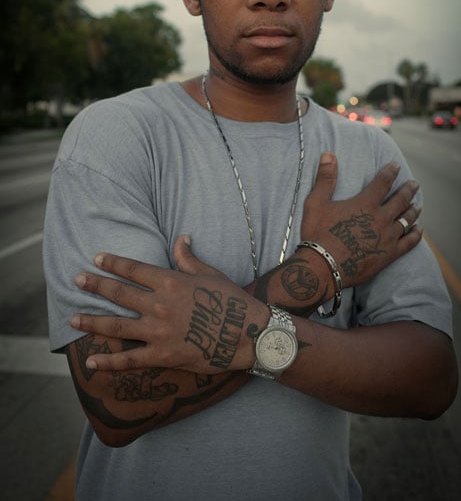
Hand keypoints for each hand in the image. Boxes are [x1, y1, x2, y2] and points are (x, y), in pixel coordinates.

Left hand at [70, 236, 268, 372]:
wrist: (248, 334)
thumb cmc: (231, 300)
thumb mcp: (210, 273)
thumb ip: (188, 258)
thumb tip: (181, 237)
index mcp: (171, 282)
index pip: (134, 269)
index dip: (114, 263)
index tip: (96, 259)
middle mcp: (160, 305)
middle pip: (120, 294)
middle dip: (95, 286)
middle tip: (76, 280)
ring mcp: (159, 331)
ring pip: (117, 326)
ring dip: (93, 322)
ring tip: (72, 319)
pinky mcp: (163, 355)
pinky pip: (130, 360)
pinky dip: (109, 363)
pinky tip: (91, 363)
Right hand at [298, 153, 421, 288]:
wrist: (324, 266)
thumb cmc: (318, 233)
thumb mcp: (316, 203)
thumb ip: (325, 178)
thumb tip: (328, 154)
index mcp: (365, 204)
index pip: (382, 183)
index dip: (390, 172)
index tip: (395, 166)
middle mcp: (381, 218)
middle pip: (400, 200)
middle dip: (408, 189)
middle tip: (414, 183)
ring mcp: (387, 237)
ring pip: (407, 219)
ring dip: (413, 210)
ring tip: (417, 205)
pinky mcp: (389, 254)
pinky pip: (409, 242)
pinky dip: (416, 234)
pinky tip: (418, 230)